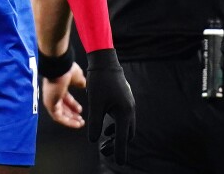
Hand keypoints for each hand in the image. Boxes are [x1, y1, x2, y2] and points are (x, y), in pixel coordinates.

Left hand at [43, 61, 85, 128]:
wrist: (59, 66)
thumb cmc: (67, 68)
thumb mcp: (77, 77)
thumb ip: (80, 82)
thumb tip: (83, 85)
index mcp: (58, 86)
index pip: (65, 98)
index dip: (73, 105)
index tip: (80, 110)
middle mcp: (53, 93)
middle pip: (62, 107)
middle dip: (72, 114)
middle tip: (80, 119)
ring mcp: (50, 99)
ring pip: (60, 114)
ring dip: (71, 120)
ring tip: (80, 123)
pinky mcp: (50, 104)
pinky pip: (58, 117)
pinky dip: (68, 121)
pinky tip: (76, 124)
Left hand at [85, 48, 135, 164]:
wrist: (105, 61)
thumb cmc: (99, 81)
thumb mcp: (95, 103)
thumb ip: (95, 122)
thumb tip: (94, 140)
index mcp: (124, 112)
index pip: (123, 137)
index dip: (120, 151)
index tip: (120, 163)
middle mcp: (130, 110)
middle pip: (127, 134)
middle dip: (117, 145)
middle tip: (104, 151)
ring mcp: (129, 105)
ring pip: (125, 127)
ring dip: (116, 136)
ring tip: (104, 143)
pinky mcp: (125, 101)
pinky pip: (123, 119)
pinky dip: (116, 127)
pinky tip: (106, 130)